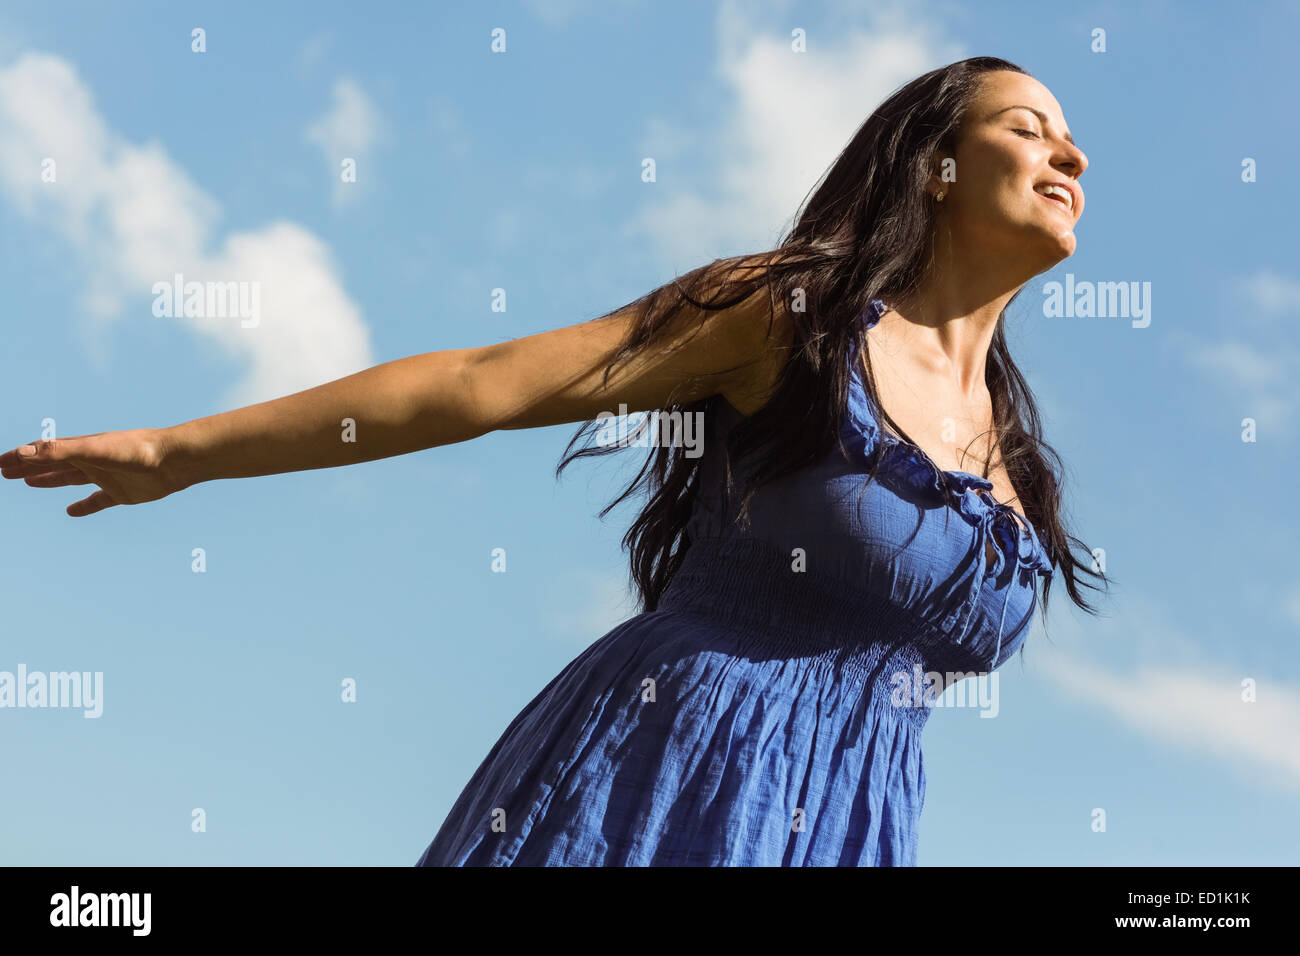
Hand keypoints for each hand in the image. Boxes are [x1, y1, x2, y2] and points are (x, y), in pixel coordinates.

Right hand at [0, 428, 185, 516]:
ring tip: (28, 482)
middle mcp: (91, 460)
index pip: (43, 451)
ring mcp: (107, 476)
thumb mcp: (92, 450)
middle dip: (28, 466)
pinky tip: (71, 511)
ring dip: (48, 480)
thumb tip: (22, 452)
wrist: (175, 461)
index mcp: (81, 448)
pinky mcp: (123, 493)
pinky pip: (98, 501)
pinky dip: (83, 506)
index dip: (20, 457)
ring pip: (70, 478)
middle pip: (52, 463)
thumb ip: (58, 452)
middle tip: (4, 472)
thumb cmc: (136, 450)